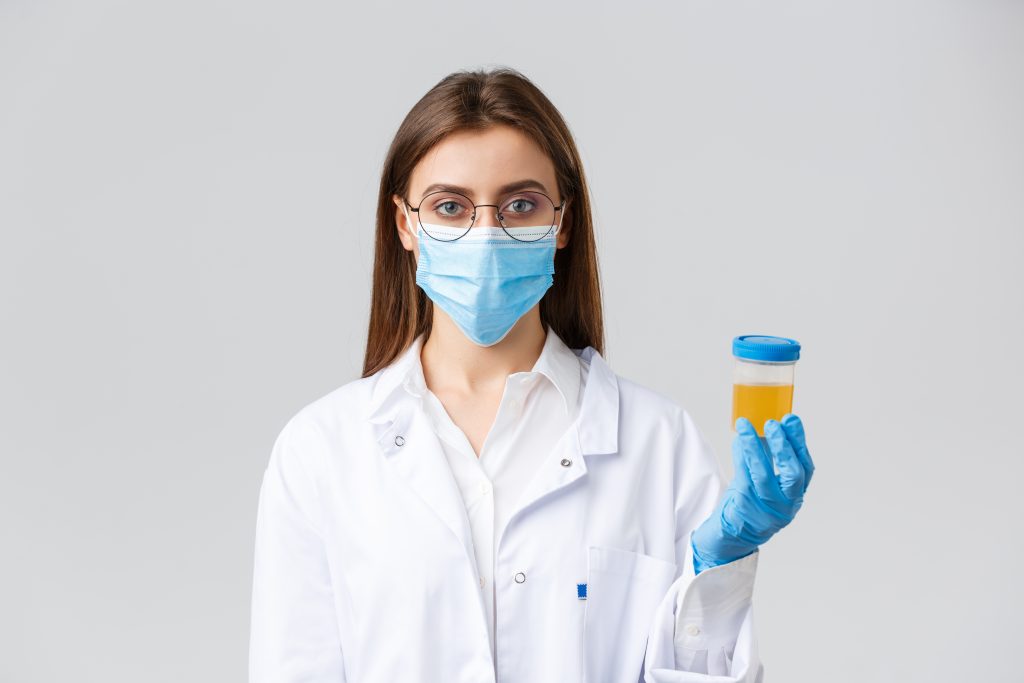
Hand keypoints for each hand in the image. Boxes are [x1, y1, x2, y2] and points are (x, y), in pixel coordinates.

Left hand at [690, 413, 813, 573]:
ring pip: (763, 476)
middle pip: (792, 475)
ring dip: (754, 447)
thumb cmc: (749, 504)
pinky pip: (744, 479)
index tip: (791, 419)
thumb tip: (756, 425)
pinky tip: (738, 440)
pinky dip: (741, 457)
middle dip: (783, 447)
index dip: (799, 443)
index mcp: (794, 496)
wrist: (731, 537)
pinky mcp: (745, 510)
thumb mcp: (763, 482)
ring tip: (745, 426)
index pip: (805, 468)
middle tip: (773, 423)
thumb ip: (763, 458)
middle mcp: (786, 506)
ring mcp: (766, 510)